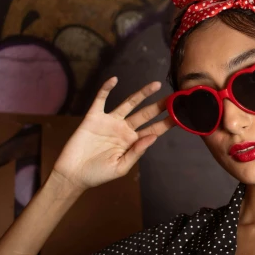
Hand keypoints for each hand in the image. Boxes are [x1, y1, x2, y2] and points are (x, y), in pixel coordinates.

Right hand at [52, 77, 175, 189]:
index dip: (166, 123)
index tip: (181, 116)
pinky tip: (114, 80)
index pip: (153, 130)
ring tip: (155, 85)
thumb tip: (153, 137)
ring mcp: (109, 121)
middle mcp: (123, 129)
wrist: (73, 174)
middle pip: (145, 114)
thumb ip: (136, 152)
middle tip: (174, 97)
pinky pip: (101, 100)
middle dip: (159, 106)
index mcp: (132, 142)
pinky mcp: (93, 117)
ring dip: (141, 93)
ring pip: (128, 103)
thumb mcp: (120, 167)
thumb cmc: (97, 174)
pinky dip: (106, 89)